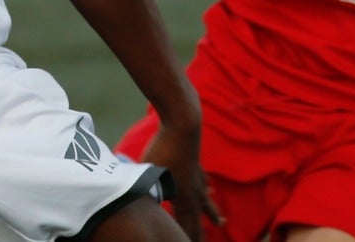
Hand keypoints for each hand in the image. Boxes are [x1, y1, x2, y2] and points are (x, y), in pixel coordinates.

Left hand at [142, 118, 219, 240]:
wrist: (182, 125)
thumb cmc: (163, 150)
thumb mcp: (148, 175)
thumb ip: (143, 193)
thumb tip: (134, 205)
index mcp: (183, 199)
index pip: (186, 228)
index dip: (185, 238)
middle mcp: (195, 192)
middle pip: (198, 220)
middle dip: (199, 234)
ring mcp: (198, 178)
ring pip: (206, 202)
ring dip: (212, 214)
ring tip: (220, 222)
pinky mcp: (197, 164)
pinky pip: (204, 182)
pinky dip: (207, 189)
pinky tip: (210, 189)